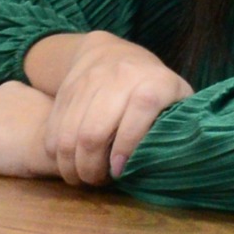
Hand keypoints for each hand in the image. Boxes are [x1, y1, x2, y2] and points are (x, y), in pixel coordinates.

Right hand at [30, 32, 190, 185]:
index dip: (129, 144)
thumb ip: (180, 124)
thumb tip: (176, 162)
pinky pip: (53, 127)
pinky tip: (67, 162)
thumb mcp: (176, 97)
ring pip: (69, 133)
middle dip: (91, 167)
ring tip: (80, 177)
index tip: (120, 170)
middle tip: (96, 181)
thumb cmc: (151, 85)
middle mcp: (120, 78)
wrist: (109, 52)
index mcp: (154, 83)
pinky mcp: (65, 90)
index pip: (141, 109)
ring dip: (71, 164)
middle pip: (95, 131)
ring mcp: (88, 83)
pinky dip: (56, 152)